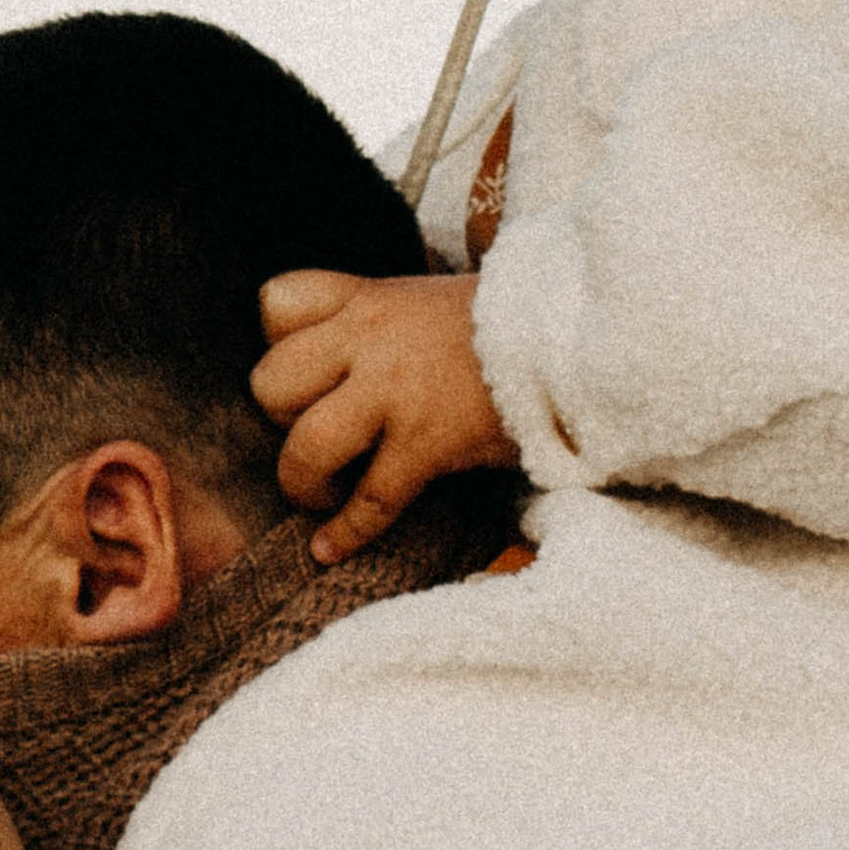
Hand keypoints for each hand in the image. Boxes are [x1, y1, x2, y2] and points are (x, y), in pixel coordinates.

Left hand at [253, 268, 517, 561]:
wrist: (577, 336)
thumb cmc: (509, 325)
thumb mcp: (432, 302)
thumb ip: (384, 326)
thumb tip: (350, 366)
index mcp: (371, 300)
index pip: (277, 304)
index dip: (277, 343)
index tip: (305, 371)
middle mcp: (371, 340)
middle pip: (271, 382)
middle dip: (280, 419)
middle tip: (314, 435)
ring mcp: (397, 392)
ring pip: (306, 446)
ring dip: (302, 482)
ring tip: (319, 495)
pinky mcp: (429, 443)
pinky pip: (370, 500)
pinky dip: (345, 533)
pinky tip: (329, 550)